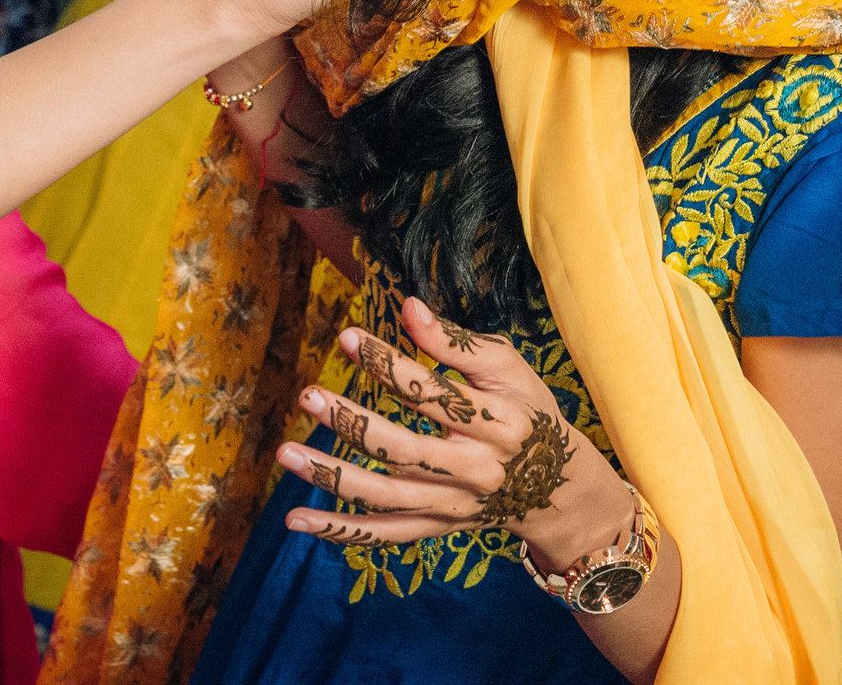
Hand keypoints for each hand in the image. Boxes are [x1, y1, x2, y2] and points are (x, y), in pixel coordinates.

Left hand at [279, 297, 638, 573]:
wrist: (555, 486)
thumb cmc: (526, 410)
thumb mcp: (506, 367)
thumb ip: (455, 342)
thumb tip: (408, 307)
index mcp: (497, 423)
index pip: (434, 395)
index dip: (389, 365)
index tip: (348, 337)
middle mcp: (474, 471)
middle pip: (404, 450)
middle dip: (354, 422)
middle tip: (309, 393)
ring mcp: (453, 506)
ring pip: (385, 497)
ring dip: (332, 478)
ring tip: (287, 452)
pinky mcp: (435, 527)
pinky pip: (383, 535)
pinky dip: (339, 530)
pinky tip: (295, 520)